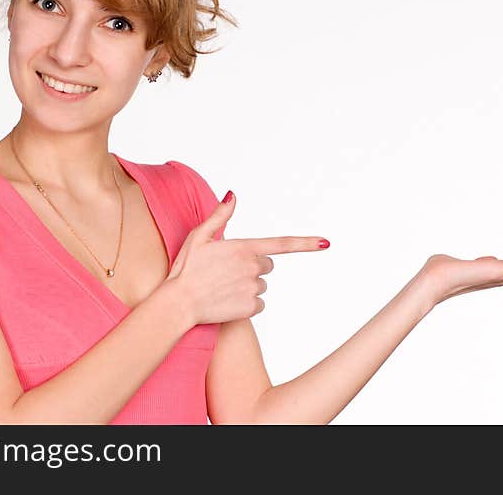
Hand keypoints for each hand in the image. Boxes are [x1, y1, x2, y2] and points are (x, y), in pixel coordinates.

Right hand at [165, 191, 328, 324]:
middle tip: (227, 272)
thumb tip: (232, 195)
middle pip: (266, 265)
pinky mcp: (251, 307)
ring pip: (261, 285)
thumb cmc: (186, 269)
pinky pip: (258, 304)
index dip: (306, 243)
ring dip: (247, 286)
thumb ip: (220, 216)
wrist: (178, 303)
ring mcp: (253, 288)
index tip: (325, 243)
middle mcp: (253, 267)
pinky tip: (227, 301)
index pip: (282, 244)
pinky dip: (246, 304)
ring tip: (222, 288)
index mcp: (244, 248)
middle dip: (252, 267)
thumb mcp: (199, 236)